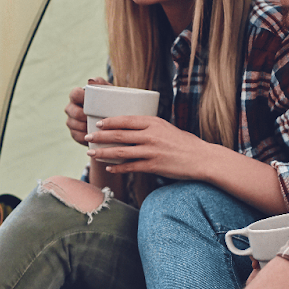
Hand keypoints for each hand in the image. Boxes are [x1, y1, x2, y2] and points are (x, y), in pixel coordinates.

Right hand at [65, 78, 108, 146]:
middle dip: (83, 115)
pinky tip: (94, 136)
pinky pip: (77, 136)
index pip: (74, 94)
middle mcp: (71, 108)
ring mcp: (72, 121)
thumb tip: (92, 80)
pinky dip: (86, 137)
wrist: (113, 120)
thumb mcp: (107, 92)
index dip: (81, 97)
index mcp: (78, 96)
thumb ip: (101, 84)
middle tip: (96, 117)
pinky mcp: (75, 133)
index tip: (92, 101)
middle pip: (72, 111)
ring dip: (85, 126)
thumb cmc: (109, 102)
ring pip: (73, 124)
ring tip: (97, 128)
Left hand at [86, 116, 216, 181]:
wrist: (201, 158)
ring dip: (103, 153)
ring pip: (120, 152)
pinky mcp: (153, 166)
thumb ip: (150, 127)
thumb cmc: (185, 143)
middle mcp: (150, 135)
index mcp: (153, 122)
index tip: (98, 124)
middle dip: (100, 137)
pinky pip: (130, 167)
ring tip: (91, 154)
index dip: (110, 122)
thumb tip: (132, 129)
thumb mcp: (167, 128)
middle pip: (118, 135)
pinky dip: (118, 168)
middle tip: (87, 138)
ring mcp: (151, 151)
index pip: (126, 120)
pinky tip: (109, 168)